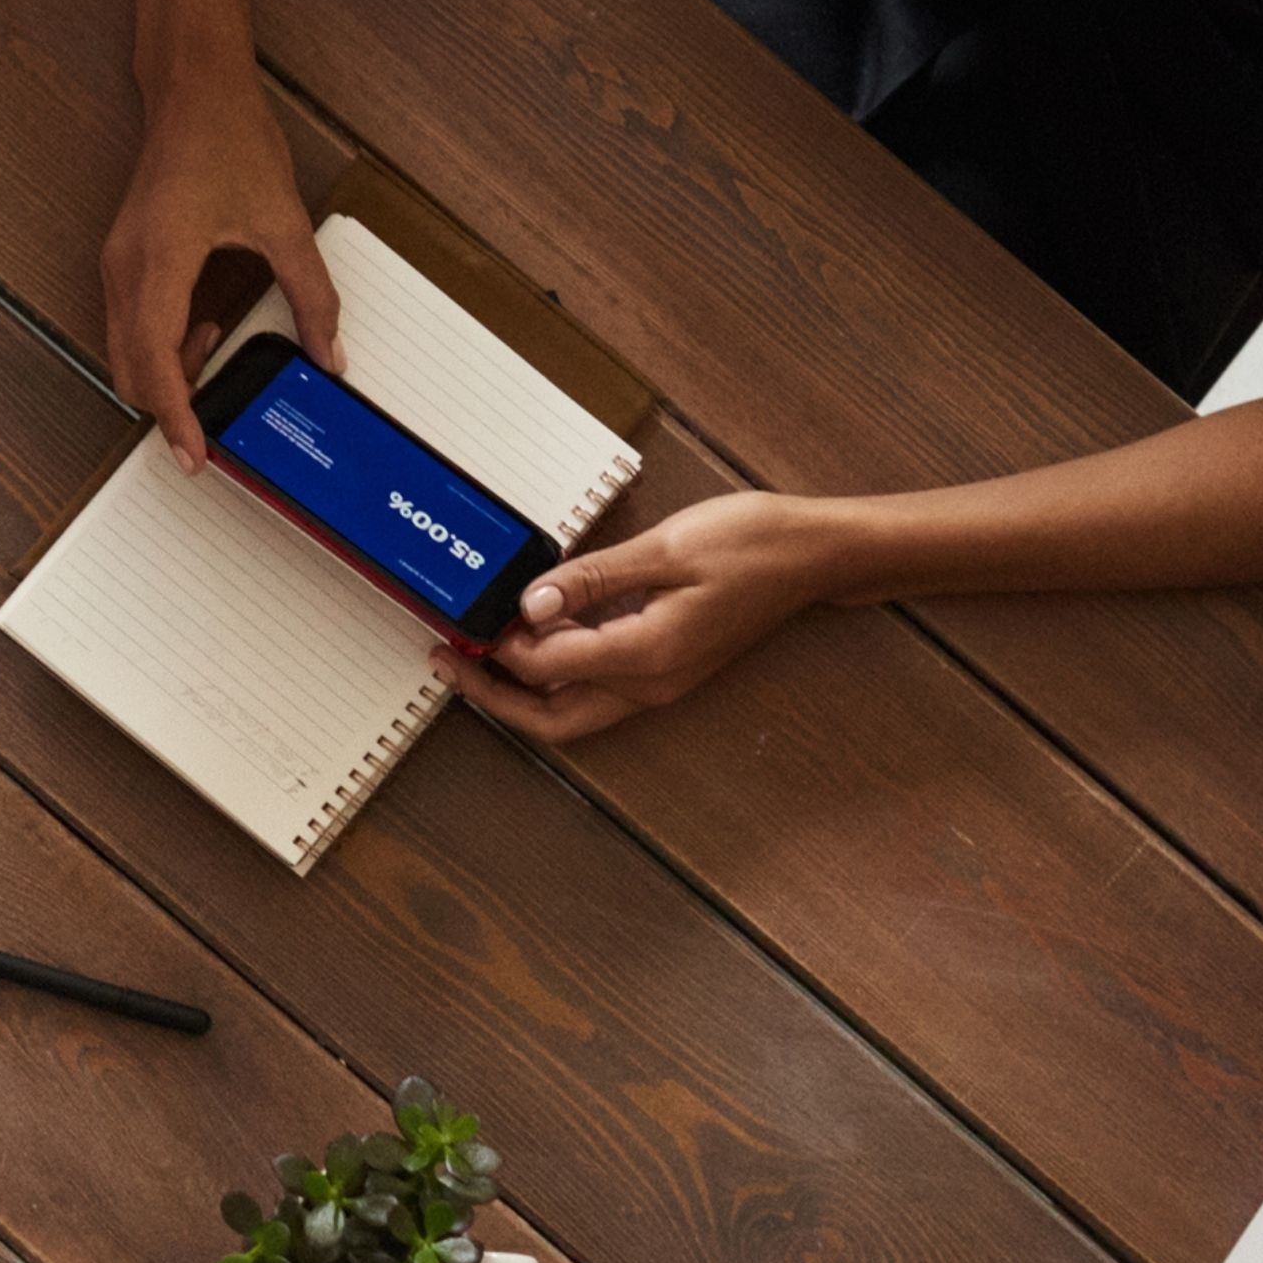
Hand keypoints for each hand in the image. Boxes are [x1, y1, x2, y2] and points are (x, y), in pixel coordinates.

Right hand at [97, 82, 338, 465]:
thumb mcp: (284, 222)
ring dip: (167, 371)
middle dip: (170, 404)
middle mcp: (125, 270)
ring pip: (125, 351)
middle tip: (216, 418)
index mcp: (159, 264)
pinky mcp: (122, 258)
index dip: (174, 419)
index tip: (193, 456)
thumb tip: (327, 351)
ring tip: (218, 348)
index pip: (155, 364)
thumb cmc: (227, 137)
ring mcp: (116, 264)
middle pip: (130, 371)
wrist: (193, 88)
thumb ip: (311, 295)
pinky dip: (160, 344)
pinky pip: (128, 324)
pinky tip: (203, 324)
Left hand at [471, 490, 839, 739]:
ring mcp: (658, 682)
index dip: (501, 649)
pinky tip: (537, 636)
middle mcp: (650, 683)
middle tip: (449, 662)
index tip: (469, 620)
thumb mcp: (665, 549)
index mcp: (647, 655)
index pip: (549, 667)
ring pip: (572, 709)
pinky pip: (597, 687)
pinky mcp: (663, 668)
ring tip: (479, 652)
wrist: (813, 556)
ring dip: (522, 688)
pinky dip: (558, 672)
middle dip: (494, 696)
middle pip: (552, 718)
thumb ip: (592, 579)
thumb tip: (531, 603)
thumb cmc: (752, 543)